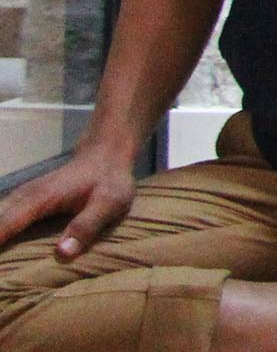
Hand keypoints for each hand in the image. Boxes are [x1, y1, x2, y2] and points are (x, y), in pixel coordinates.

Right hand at [0, 145, 136, 259]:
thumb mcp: (109, 203)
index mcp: (39, 199)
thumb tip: (63, 253)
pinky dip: (1, 233)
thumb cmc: (109, 181)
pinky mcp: (22, 203)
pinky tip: (5, 251)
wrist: (105, 156)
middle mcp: (22, 197)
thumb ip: (86, 226)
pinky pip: (2, 220)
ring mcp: (20, 199)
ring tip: (1, 271)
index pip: (5, 226)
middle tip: (0, 277)